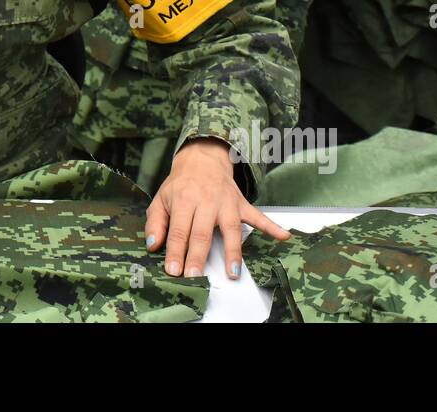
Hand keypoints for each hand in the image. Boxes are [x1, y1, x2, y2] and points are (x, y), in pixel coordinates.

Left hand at [145, 138, 289, 278]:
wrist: (202, 159)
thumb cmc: (180, 184)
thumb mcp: (161, 198)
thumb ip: (156, 222)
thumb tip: (153, 244)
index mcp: (183, 200)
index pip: (178, 230)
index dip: (175, 251)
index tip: (173, 270)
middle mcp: (206, 201)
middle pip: (202, 232)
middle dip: (198, 256)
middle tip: (196, 276)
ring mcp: (226, 203)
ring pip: (230, 229)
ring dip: (233, 251)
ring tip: (233, 272)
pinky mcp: (241, 204)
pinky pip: (258, 216)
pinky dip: (271, 226)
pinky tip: (283, 236)